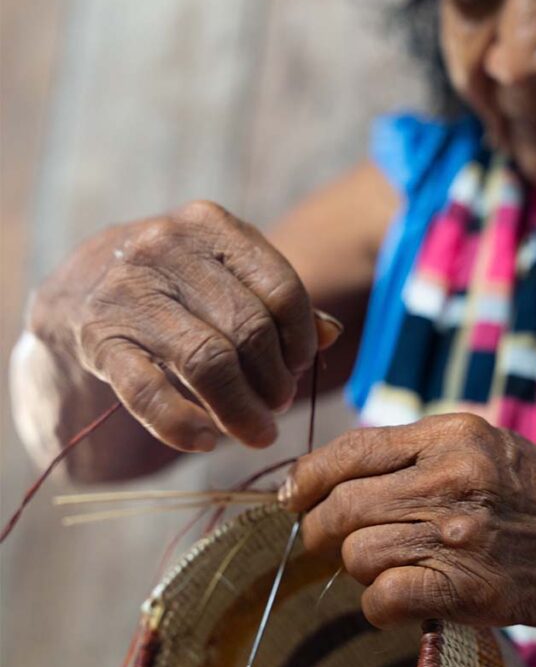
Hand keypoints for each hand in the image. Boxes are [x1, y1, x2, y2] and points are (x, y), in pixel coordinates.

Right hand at [29, 201, 340, 452]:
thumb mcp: (221, 274)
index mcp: (208, 224)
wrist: (74, 291)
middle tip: (276, 407)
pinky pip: (149, 393)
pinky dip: (182, 426)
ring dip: (241, 410)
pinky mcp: (97, 340)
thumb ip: (274, 300)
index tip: (297, 368)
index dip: (298, 341)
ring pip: (207, 363)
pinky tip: (204, 442)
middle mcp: (164, 248)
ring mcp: (127, 293)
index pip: (280, 289)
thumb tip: (330, 334)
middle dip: (273, 382)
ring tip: (255, 431)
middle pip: (248, 330)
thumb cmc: (171, 286)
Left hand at [280, 413, 535, 640]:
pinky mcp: (468, 589)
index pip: (353, 449)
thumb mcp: (483, 447)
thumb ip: (414, 453)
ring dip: (357, 568)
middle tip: (319, 542)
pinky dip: (376, 606)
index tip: (292, 496)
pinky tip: (395, 602)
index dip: (308, 476)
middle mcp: (453, 479)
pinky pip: (383, 598)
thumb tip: (331, 477)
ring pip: (357, 553)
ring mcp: (460, 535)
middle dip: (317, 529)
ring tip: (386, 567)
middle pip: (344, 506)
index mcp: (452, 436)